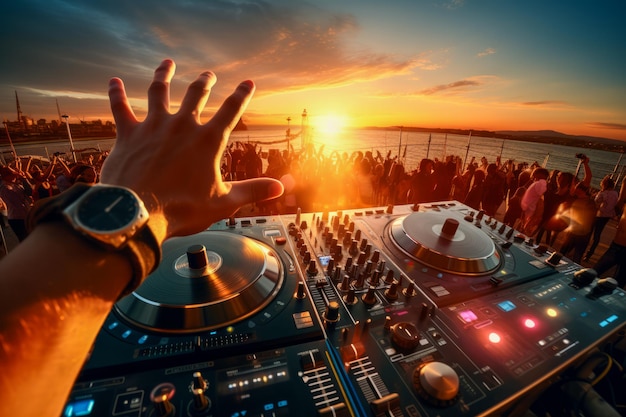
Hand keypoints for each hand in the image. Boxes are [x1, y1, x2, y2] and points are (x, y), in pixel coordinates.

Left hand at [99, 59, 283, 242]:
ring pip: (159, 92)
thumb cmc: (181, 209)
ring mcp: (153, 127)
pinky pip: (120, 108)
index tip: (249, 83)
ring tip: (167, 63)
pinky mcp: (128, 134)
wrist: (138, 213)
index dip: (242, 95)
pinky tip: (115, 82)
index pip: (231, 111)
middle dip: (205, 82)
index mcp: (207, 141)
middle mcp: (181, 126)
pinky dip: (117, 94)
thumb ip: (252, 191)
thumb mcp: (224, 203)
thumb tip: (280, 187)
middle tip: (209, 74)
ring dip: (164, 75)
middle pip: (196, 95)